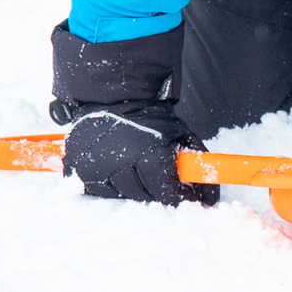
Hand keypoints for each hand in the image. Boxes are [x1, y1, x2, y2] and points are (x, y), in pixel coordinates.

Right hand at [63, 105, 216, 205]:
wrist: (112, 95)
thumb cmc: (149, 115)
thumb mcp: (181, 134)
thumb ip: (197, 164)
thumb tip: (209, 197)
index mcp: (151, 156)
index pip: (168, 195)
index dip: (176, 195)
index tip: (179, 191)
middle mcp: (123, 164)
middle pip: (145, 196)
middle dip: (156, 189)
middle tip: (158, 175)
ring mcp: (99, 168)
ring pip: (122, 193)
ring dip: (132, 185)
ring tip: (136, 165)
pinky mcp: (82, 169)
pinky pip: (100, 188)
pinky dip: (110, 183)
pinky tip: (117, 166)